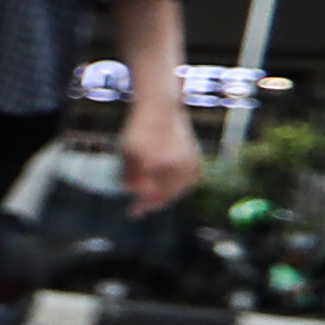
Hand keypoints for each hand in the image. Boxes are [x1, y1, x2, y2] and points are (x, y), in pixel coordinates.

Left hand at [118, 93, 202, 213]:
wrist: (161, 110)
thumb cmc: (140, 130)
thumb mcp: (128, 153)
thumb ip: (131, 174)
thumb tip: (134, 193)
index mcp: (157, 164)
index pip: (150, 194)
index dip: (141, 206)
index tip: (133, 214)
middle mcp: (176, 164)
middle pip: (166, 195)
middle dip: (154, 203)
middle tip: (142, 208)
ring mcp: (189, 162)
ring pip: (179, 189)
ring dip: (167, 197)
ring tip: (154, 200)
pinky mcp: (196, 159)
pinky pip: (188, 180)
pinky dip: (179, 186)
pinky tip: (169, 189)